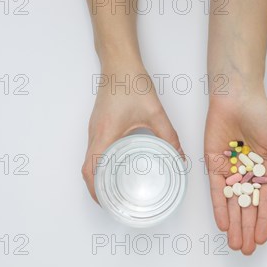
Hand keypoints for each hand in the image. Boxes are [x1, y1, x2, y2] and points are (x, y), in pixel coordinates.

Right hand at [82, 65, 182, 202]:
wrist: (119, 63)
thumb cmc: (131, 83)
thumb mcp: (155, 113)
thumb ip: (169, 136)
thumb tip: (180, 156)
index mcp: (105, 134)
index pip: (91, 170)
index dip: (95, 190)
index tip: (106, 202)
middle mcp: (95, 134)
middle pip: (86, 169)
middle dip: (96, 189)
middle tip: (112, 201)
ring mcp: (94, 130)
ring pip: (89, 160)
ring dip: (97, 177)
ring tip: (113, 189)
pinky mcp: (98, 125)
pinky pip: (94, 150)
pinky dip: (100, 164)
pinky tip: (115, 167)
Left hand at [204, 90, 266, 254]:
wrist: (237, 97)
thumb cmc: (262, 116)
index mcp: (265, 170)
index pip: (264, 203)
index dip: (264, 222)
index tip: (262, 240)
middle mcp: (247, 174)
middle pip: (247, 208)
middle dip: (247, 229)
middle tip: (246, 250)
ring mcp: (229, 171)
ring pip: (231, 204)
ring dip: (233, 224)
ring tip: (235, 244)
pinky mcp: (213, 166)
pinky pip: (215, 191)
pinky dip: (219, 208)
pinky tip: (223, 224)